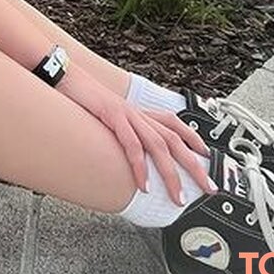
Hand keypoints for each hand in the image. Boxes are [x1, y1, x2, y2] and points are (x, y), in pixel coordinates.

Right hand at [60, 68, 215, 203]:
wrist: (66, 76)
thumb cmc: (84, 98)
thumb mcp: (108, 114)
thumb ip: (122, 128)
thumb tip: (129, 150)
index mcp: (138, 112)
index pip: (174, 123)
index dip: (193, 138)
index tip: (206, 156)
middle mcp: (138, 112)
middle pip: (174, 139)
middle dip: (194, 165)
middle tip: (207, 187)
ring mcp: (127, 114)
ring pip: (158, 145)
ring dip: (171, 174)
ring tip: (179, 197)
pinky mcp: (113, 116)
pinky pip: (131, 144)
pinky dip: (139, 166)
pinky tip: (144, 184)